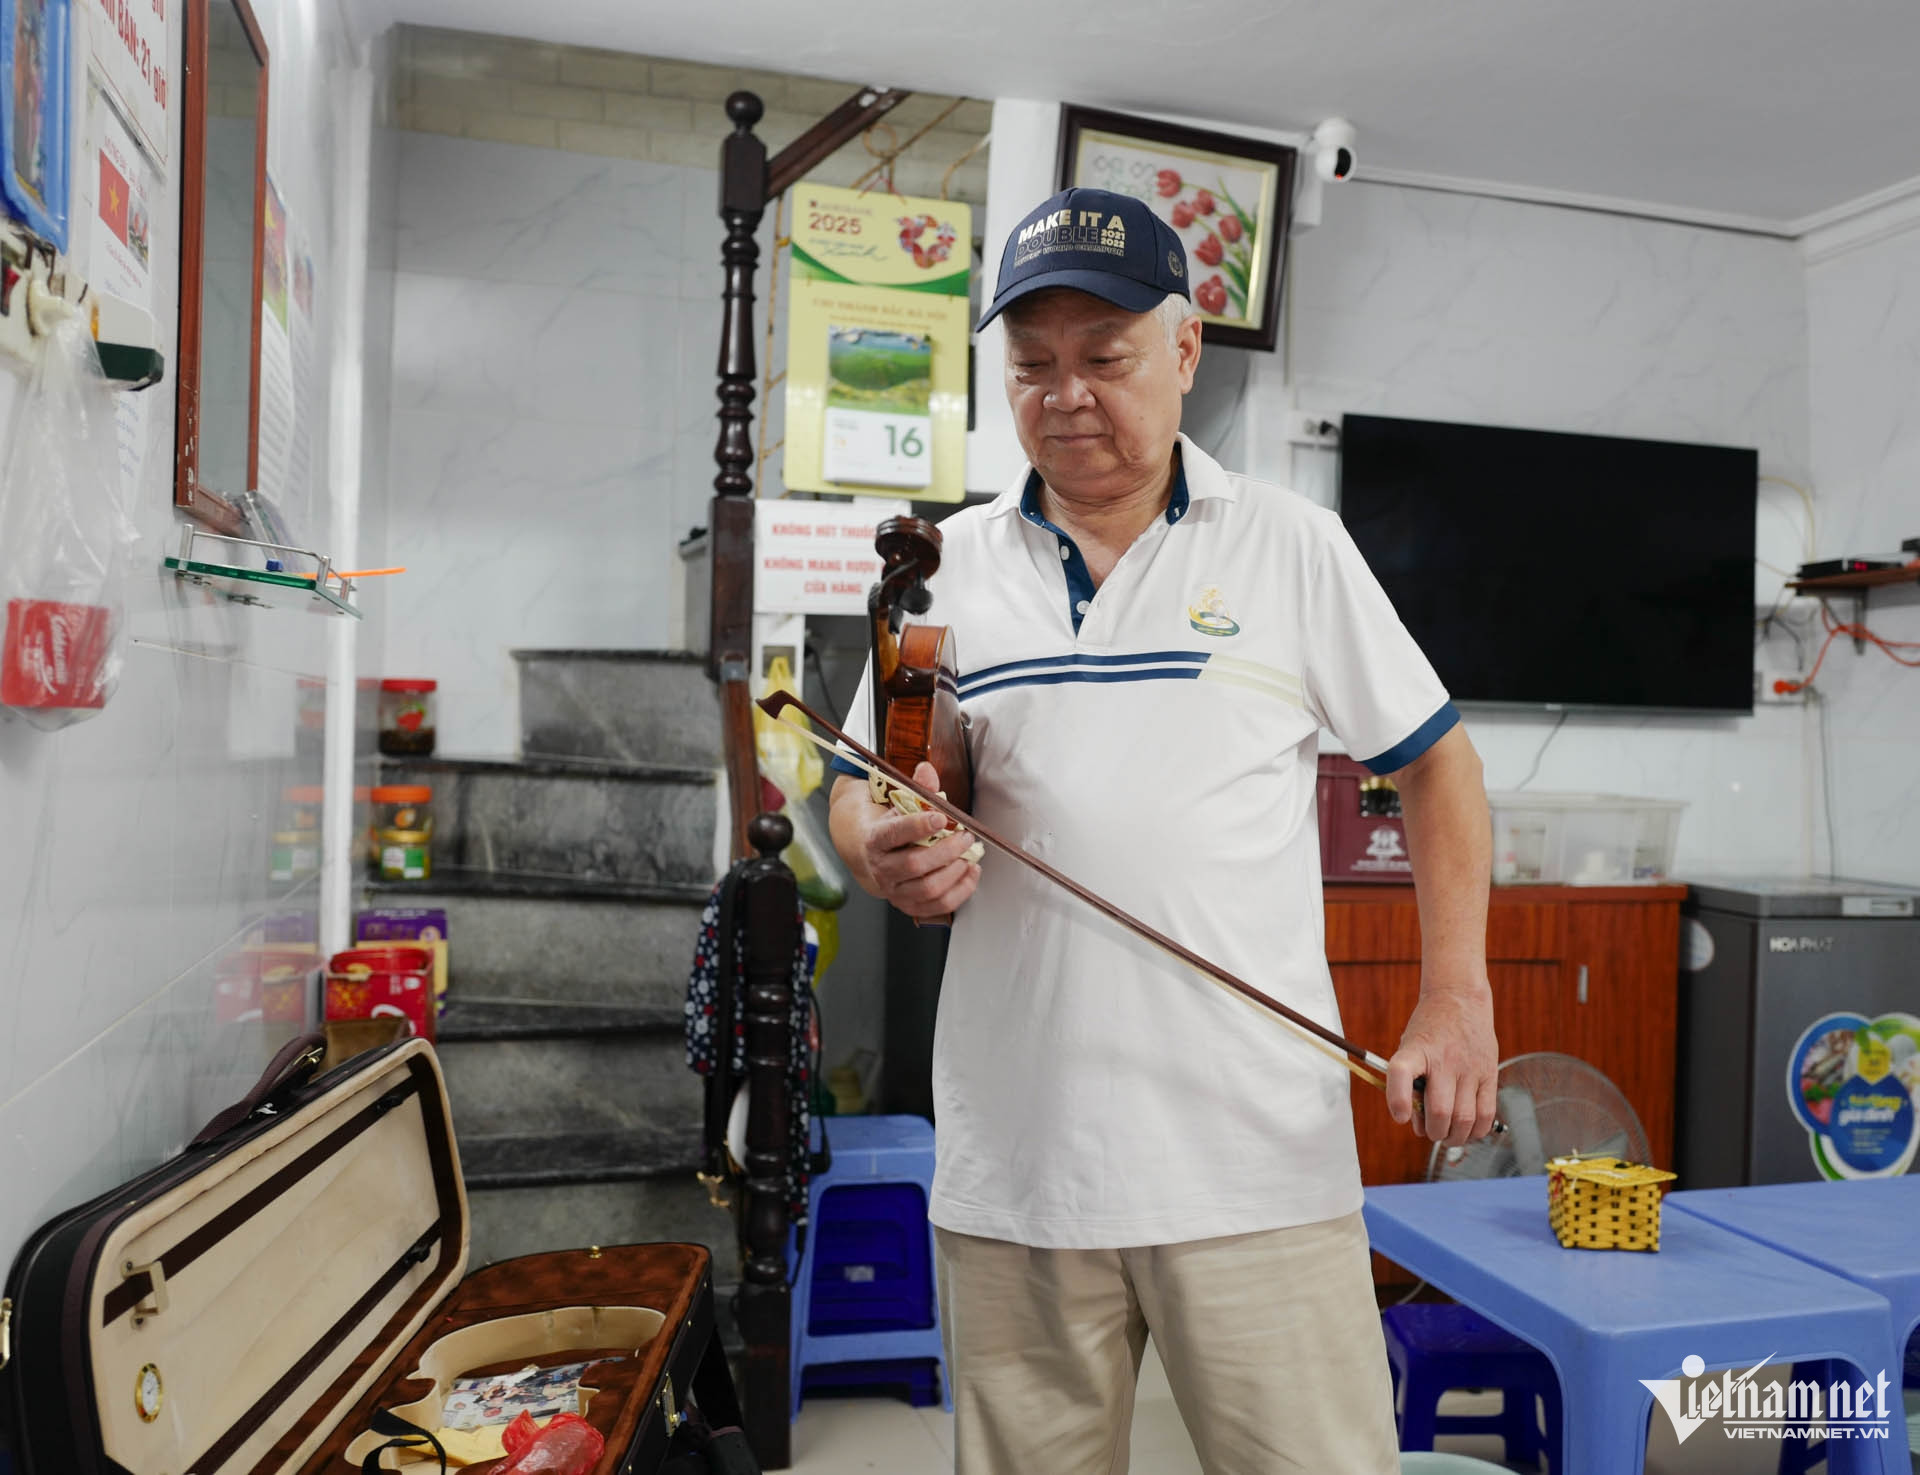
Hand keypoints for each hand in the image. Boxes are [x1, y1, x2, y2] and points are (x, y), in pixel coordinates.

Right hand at [839, 762, 981, 919]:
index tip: (942, 818)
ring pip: (928, 889)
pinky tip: (970, 872)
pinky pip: (938, 906)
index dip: (918, 826)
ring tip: (970, 855)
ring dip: (955, 872)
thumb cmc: (893, 828)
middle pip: (915, 864)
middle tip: (966, 837)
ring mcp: (894, 891)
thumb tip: (927, 769)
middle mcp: (881, 868)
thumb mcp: (901, 805)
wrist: (873, 856)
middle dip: (946, 850)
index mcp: (875, 839)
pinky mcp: (909, 906)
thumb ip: (918, 789)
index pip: (894, 834)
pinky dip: (960, 891)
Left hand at [1386, 981, 1497, 1145]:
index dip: (1398, 1099)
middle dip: (1434, 1132)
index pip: (1401, 1072)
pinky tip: (1468, 1129)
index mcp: (1416, 1050)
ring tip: (1449, 1134)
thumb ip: (1409, 1083)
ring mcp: (1470, 1067)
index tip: (1400, 1116)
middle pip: (1440, 1111)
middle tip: (1432, 1131)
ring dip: (1454, 1136)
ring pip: (1464, 1118)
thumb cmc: (1429, 1030)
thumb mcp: (1410, 1047)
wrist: (1458, 997)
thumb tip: (1418, 1125)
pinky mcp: (1490, 1072)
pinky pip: (1486, 1113)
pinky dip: (1476, 1130)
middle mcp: (1443, 1059)